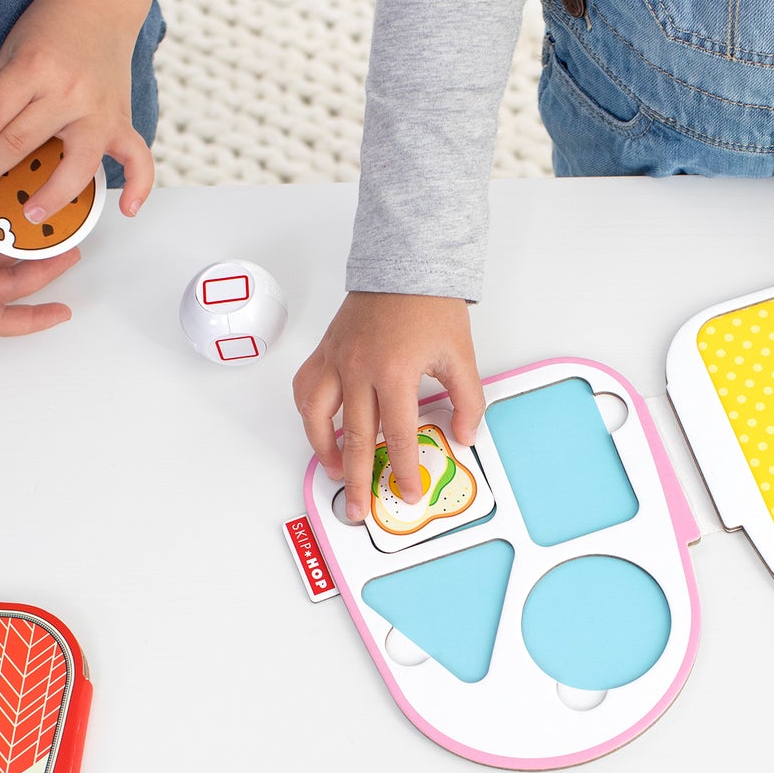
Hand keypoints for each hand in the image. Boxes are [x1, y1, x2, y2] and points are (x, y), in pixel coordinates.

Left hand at [0, 0, 153, 222]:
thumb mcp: (12, 52)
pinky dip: (139, 186)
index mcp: (33, 68)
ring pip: (77, 164)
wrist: (97, 6)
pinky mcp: (122, 121)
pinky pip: (138, 158)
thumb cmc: (49, 31)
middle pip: (21, 141)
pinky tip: (128, 209)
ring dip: (51, 195)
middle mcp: (68, 92)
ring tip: (29, 213)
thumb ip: (1, 97)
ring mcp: (99, 110)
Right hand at [294, 293, 484, 523]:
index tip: (408, 492)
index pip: (396, 436)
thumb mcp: (460, 356)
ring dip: (324, 450)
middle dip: (357, 479)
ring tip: (335, 473)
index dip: (402, 469)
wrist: (406, 262)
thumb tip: (464, 437)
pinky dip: (308, 413)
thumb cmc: (432, 306)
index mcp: (394, 372)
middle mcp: (358, 369)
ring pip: (317, 416)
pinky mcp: (325, 350)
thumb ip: (467, 401)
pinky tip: (319, 429)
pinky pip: (306, 389)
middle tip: (358, 510)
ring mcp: (336, 359)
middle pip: (353, 438)